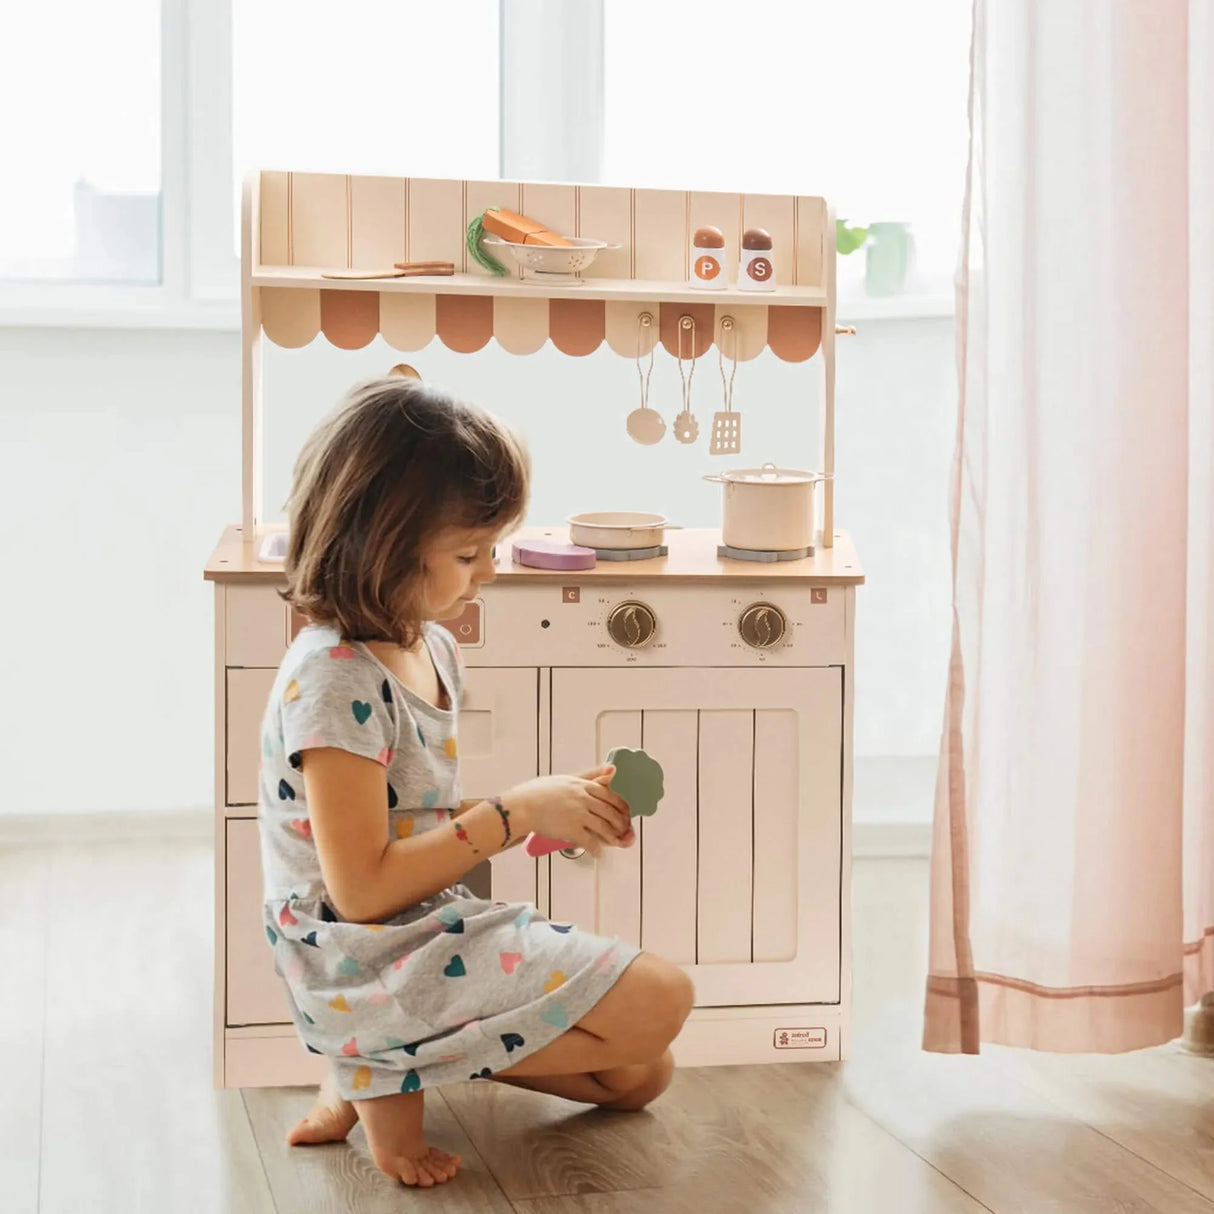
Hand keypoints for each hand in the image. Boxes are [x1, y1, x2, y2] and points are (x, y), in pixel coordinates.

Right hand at [502, 765, 631, 857]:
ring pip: (604, 827)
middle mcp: (583, 798)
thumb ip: (590, 774)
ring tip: (616, 842)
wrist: (521, 807)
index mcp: (582, 785)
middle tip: (624, 829)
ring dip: (613, 837)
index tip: (625, 811)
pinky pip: (591, 842)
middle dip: (620, 822)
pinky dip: (597, 849)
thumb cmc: (537, 792)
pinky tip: (599, 854)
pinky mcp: (571, 830)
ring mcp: (578, 814)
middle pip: (610, 811)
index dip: (621, 805)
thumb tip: (612, 768)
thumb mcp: (566, 778)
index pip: (610, 794)